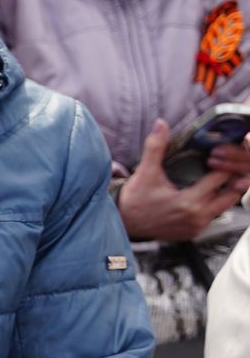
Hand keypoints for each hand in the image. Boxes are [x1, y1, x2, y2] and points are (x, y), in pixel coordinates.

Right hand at [118, 119, 249, 241]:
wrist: (124, 223)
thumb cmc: (134, 199)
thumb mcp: (145, 172)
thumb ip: (155, 147)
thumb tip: (161, 125)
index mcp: (188, 201)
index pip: (220, 178)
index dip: (225, 163)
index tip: (223, 154)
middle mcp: (196, 216)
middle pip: (231, 194)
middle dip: (232, 179)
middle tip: (229, 166)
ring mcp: (196, 226)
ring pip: (225, 207)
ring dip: (226, 192)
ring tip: (220, 179)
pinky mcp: (193, 232)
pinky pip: (213, 217)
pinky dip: (214, 204)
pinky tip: (208, 194)